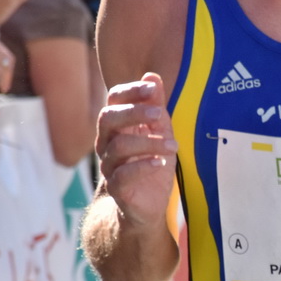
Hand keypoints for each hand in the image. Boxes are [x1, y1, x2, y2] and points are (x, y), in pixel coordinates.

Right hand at [96, 73, 177, 228]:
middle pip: (108, 118)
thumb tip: (152, 75)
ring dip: (149, 142)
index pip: (114, 100)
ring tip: (173, 146)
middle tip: (159, 114)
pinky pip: (123, 174)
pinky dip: (143, 166)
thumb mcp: (160, 132)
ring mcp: (109, 166)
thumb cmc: (152, 163)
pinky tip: (160, 163)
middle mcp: (107, 143)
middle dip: (133, 112)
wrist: (148, 204)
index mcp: (117, 126)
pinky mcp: (116, 188)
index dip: (131, 91)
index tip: (152, 88)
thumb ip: (155, 106)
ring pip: (119, 147)